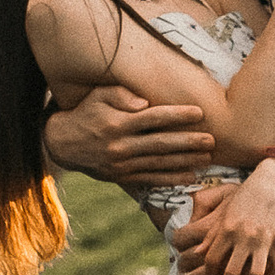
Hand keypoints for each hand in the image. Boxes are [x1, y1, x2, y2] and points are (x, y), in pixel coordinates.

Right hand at [47, 84, 216, 186]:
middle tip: (212, 140)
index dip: (178, 115)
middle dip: (189, 142)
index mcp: (117, 122)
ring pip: (159, 163)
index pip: (153, 118)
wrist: (62, 143)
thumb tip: (144, 103)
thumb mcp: (98, 95)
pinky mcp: (122, 177)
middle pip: (161, 144)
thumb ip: (121, 94)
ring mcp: (122, 164)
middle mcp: (120, 145)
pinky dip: (171, 179)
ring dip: (185, 161)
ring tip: (207, 158)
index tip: (199, 112)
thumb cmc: (86, 111)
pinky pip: (151, 179)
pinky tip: (190, 177)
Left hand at [174, 162, 274, 274]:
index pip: (211, 259)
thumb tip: (197, 253)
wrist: (274, 183)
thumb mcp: (225, 211)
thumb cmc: (246, 196)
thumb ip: (212, 234)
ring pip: (255, 274)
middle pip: (231, 272)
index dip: (207, 273)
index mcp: (227, 228)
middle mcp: (244, 235)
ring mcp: (264, 239)